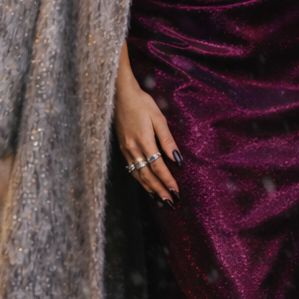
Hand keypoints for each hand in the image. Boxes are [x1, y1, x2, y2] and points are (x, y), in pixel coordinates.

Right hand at [113, 43, 180, 205]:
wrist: (120, 95)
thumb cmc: (142, 103)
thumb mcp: (159, 118)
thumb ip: (168, 140)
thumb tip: (178, 159)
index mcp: (143, 141)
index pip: (158, 167)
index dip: (167, 181)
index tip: (176, 192)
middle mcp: (132, 149)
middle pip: (147, 176)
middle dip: (159, 191)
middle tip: (171, 203)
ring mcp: (126, 149)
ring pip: (138, 175)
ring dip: (150, 189)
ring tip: (161, 200)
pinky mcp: (123, 148)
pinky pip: (132, 169)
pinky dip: (140, 180)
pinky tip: (147, 186)